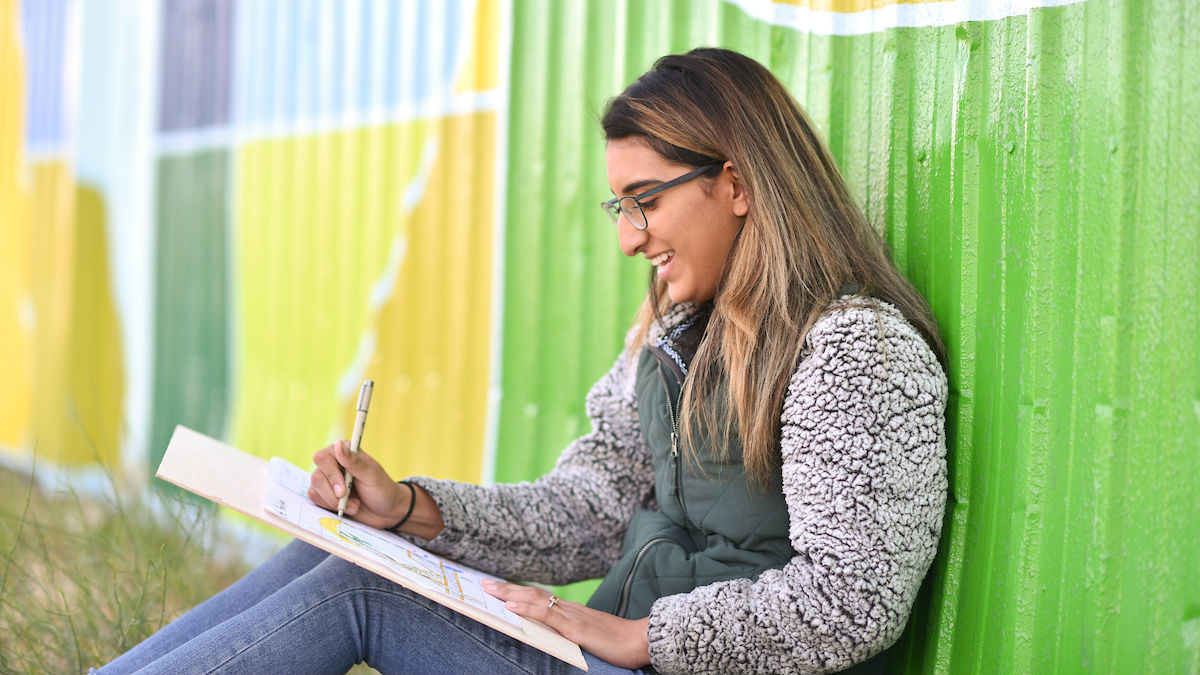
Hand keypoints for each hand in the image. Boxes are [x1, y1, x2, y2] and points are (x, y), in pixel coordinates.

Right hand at [309, 440, 407, 528]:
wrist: (386, 511)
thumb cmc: (382, 489)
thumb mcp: (371, 475)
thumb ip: (354, 461)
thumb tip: (338, 444)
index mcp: (344, 452)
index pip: (322, 458)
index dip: (331, 475)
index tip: (343, 490)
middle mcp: (332, 464)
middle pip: (317, 476)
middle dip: (332, 493)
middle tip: (349, 499)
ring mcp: (327, 480)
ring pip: (314, 489)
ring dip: (334, 502)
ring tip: (354, 504)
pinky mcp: (324, 495)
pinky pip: (315, 500)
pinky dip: (331, 507)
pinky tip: (347, 507)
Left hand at [481, 580, 650, 669]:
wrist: (641, 640)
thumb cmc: (619, 642)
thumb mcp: (590, 637)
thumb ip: (571, 634)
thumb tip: (552, 637)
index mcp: (571, 611)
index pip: (539, 596)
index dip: (517, 591)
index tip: (498, 587)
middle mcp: (569, 608)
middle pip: (532, 593)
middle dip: (506, 588)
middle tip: (483, 582)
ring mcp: (571, 616)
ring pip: (535, 599)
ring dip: (510, 593)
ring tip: (489, 589)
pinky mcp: (575, 628)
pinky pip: (547, 615)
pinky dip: (527, 608)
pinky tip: (511, 606)